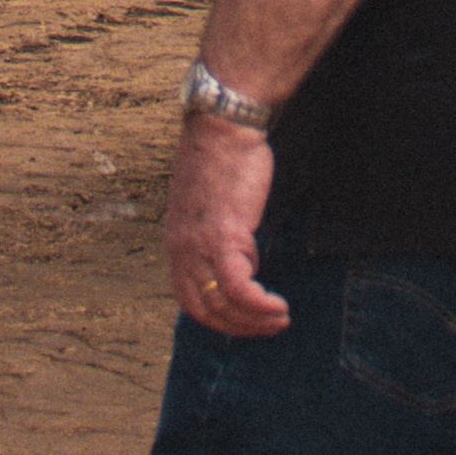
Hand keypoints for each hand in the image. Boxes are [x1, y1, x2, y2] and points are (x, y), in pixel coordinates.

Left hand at [166, 110, 288, 338]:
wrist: (222, 127)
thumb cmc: (223, 157)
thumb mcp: (212, 205)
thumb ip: (219, 235)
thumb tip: (244, 259)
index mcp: (176, 243)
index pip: (189, 299)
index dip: (218, 317)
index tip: (246, 320)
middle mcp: (181, 250)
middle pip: (203, 310)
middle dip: (238, 327)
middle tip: (268, 327)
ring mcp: (198, 246)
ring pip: (221, 305)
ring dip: (253, 321)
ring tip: (280, 319)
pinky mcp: (223, 237)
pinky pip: (238, 288)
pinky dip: (258, 305)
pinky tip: (277, 306)